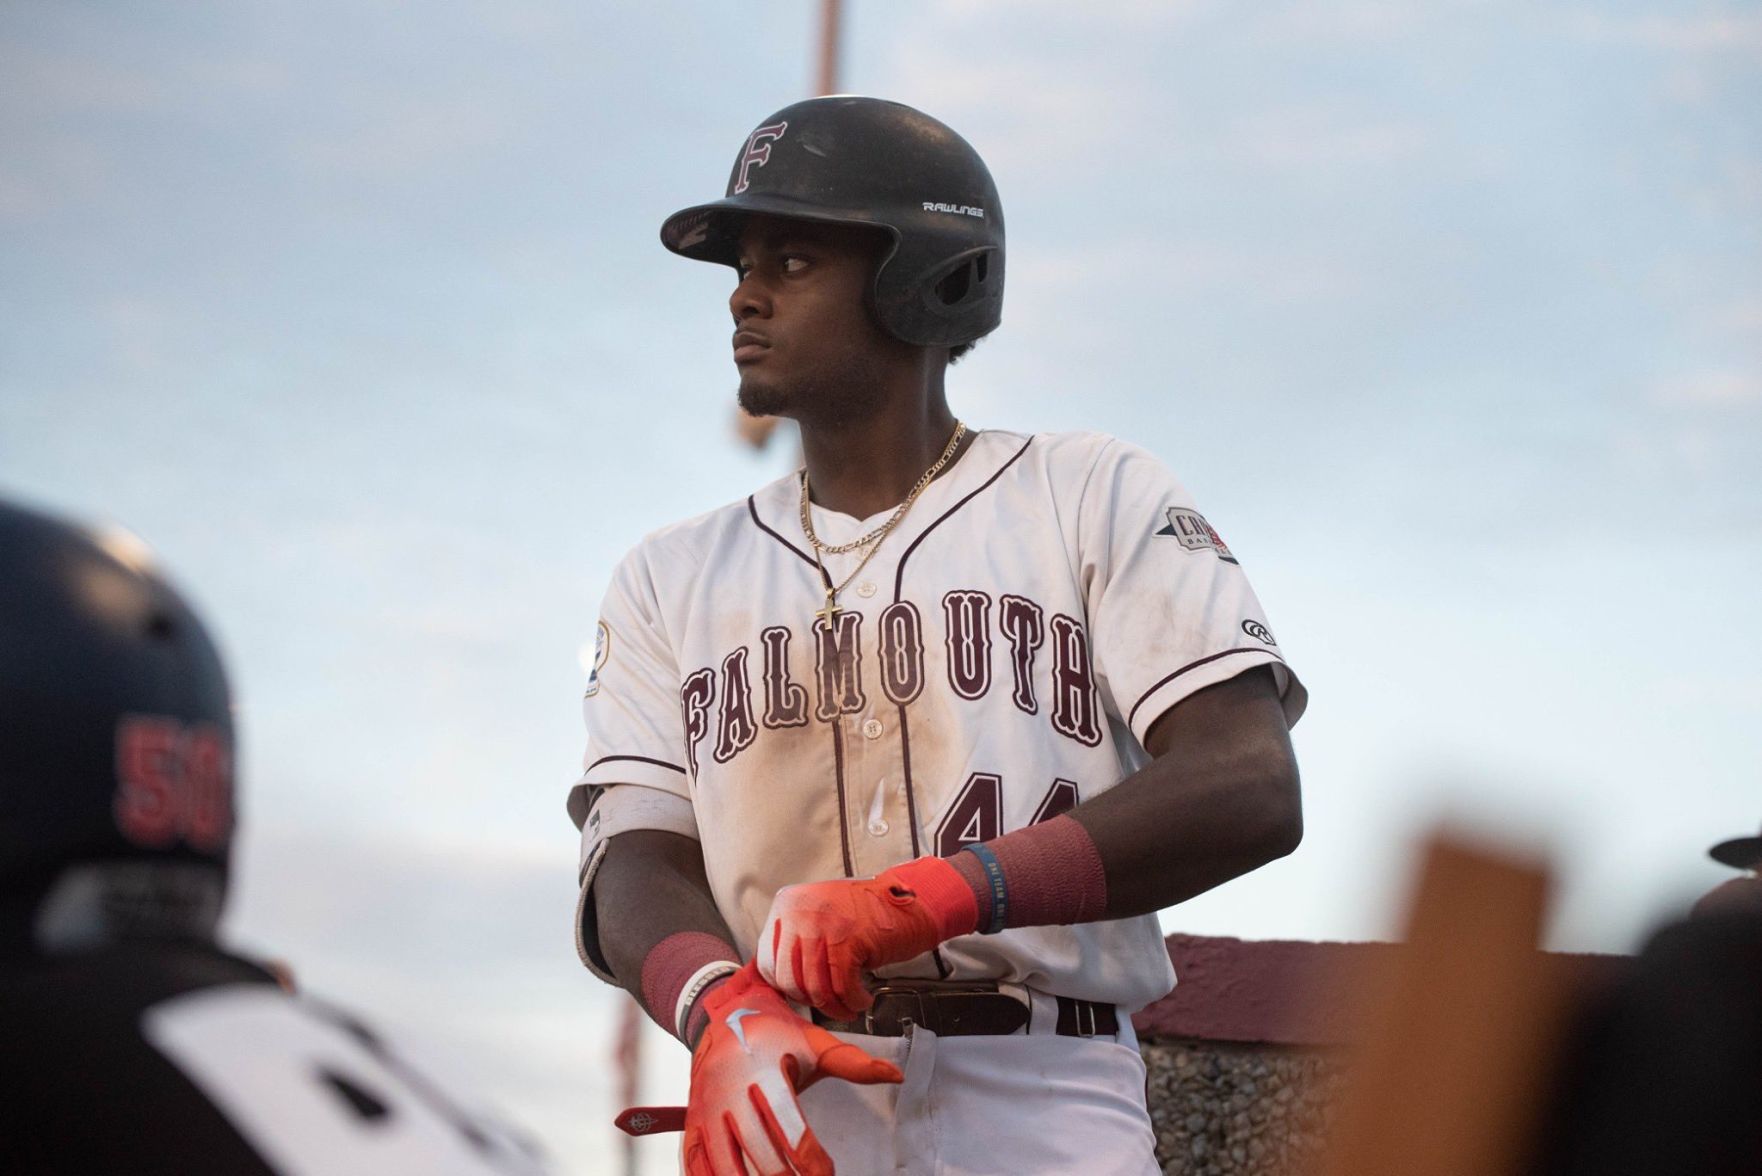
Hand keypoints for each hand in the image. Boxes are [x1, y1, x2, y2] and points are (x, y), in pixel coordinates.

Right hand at [615, 962, 900, 1175]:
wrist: (723, 1010)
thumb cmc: (774, 1031)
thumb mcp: (813, 1041)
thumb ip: (852, 1062)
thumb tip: (895, 1075)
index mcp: (764, 1072)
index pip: (792, 1130)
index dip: (812, 1162)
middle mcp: (731, 1092)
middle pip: (760, 1155)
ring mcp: (707, 1108)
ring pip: (724, 1164)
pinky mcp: (693, 1119)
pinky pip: (694, 1160)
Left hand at [756, 857, 978, 1020]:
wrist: (913, 900)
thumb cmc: (869, 912)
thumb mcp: (821, 915)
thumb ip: (797, 940)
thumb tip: (781, 981)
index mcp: (787, 904)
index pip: (766, 959)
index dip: (785, 986)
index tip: (802, 996)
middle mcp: (799, 912)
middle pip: (788, 979)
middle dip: (809, 1001)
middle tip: (828, 1004)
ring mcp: (822, 925)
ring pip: (815, 988)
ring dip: (834, 1007)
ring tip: (848, 1008)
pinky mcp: (847, 941)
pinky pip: (841, 987)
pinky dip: (852, 1002)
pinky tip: (862, 1001)